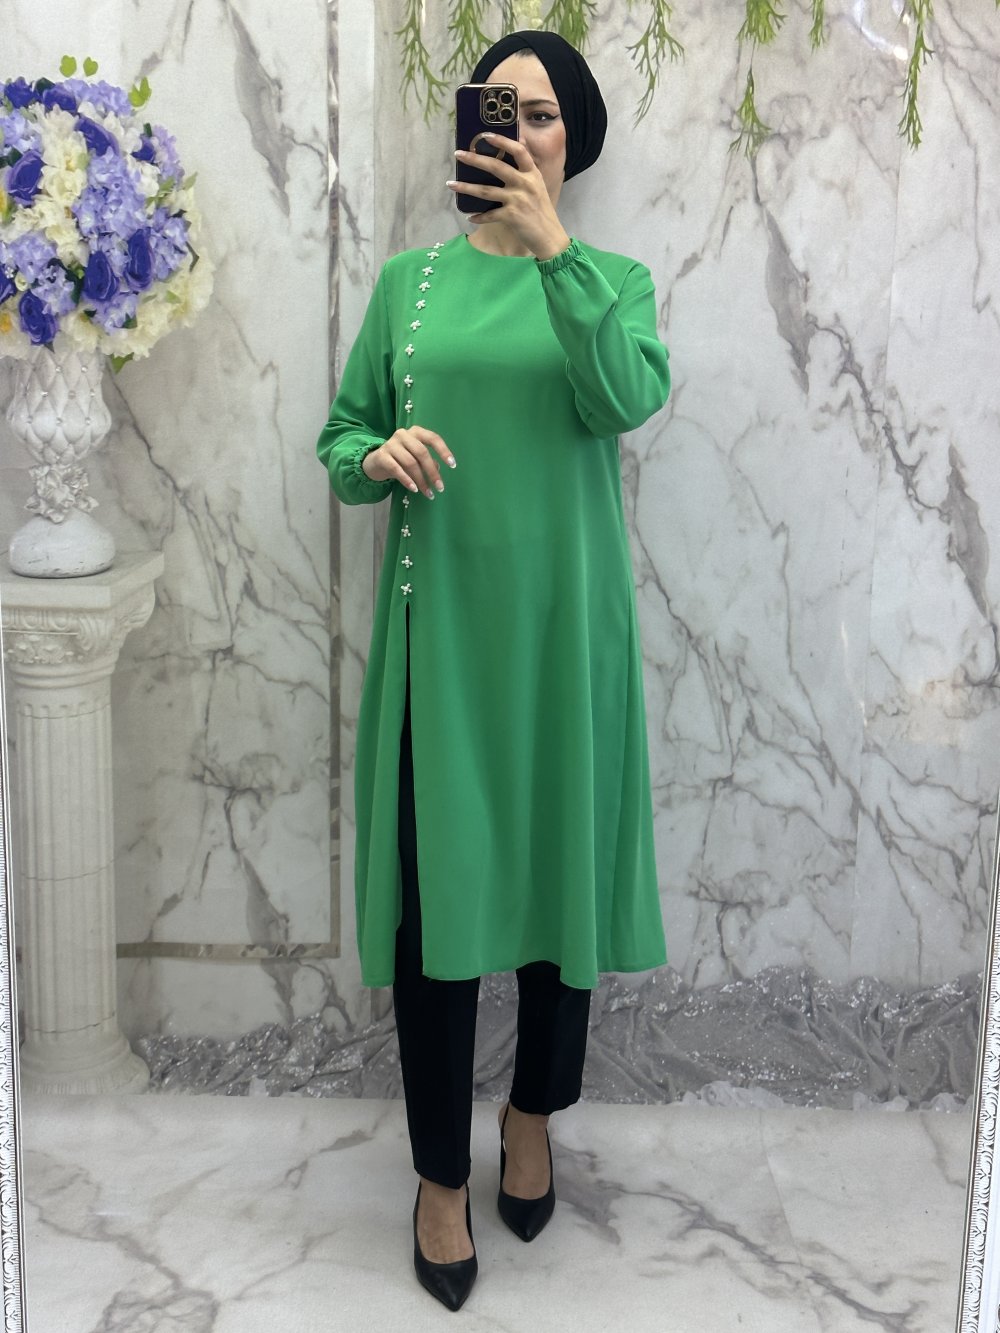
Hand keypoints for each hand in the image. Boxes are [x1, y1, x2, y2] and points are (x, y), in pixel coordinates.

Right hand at [361, 425, 455, 498]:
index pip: (433, 438)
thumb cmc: (400, 458)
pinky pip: (396, 469)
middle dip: (432, 472)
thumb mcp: (415, 457)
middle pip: (422, 453)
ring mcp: (391, 444)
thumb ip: (427, 461)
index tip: (452, 465)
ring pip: (410, 463)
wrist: (375, 462)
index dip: (443, 451)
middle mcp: (403, 434)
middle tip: (440, 487)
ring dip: (421, 480)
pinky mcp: (382, 456)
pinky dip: (407, 480)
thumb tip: (438, 469)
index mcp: (415, 432)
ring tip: (428, 493)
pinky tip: (414, 489)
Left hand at [449, 136, 569, 260]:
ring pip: (486, 190)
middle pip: (496, 166)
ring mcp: (518, 200)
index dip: (502, 141)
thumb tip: (518, 145)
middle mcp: (525, 183)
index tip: (485, 135)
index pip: (518, 151)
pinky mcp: (511, 216)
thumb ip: (526, 170)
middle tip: (458, 154)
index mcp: (532, 173)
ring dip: (466, 187)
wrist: (549, 237)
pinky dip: (479, 217)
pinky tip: (470, 217)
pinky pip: (490, 215)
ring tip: (451, 184)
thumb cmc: (542, 211)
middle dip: (475, 159)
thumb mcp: (538, 186)